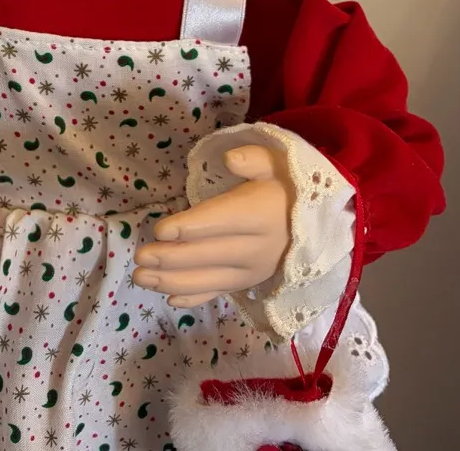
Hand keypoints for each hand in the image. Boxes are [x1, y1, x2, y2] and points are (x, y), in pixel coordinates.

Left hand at [133, 144, 290, 306]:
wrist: (319, 221)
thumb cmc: (285, 185)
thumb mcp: (276, 162)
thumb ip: (253, 159)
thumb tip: (230, 159)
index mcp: (261, 215)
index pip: (221, 221)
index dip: (189, 226)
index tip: (160, 230)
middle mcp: (257, 249)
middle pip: (209, 255)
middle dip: (171, 258)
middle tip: (140, 257)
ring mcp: (253, 271)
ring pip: (209, 279)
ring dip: (172, 281)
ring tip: (140, 278)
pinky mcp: (249, 283)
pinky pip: (220, 293)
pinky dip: (195, 298)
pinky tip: (170, 299)